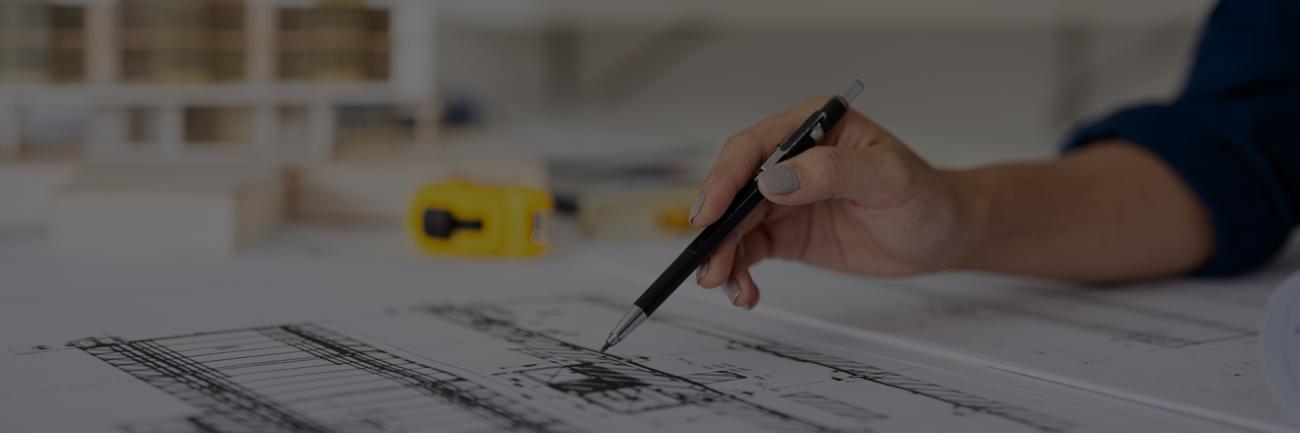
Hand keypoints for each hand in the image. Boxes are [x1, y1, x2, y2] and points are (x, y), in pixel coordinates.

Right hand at [691, 97, 979, 308]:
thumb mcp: (887, 178)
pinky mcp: (786, 232)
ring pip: (735, 223)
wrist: (942, 236)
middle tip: (709, 262)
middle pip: (734, 189)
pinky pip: (749, 249)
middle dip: (717, 227)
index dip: (724, 179)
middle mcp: (790, 158)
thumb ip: (832, 173)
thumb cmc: (924, 196)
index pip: (753, 148)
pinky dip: (739, 271)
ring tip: (726, 286)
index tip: (710, 213)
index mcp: (811, 127)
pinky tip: (745, 292)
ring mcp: (785, 196)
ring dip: (723, 255)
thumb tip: (774, 179)